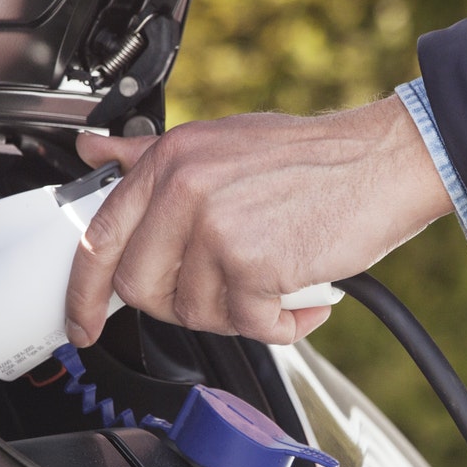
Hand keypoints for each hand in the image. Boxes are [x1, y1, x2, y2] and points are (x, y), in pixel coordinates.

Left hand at [66, 97, 452, 345]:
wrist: (385, 160)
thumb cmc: (312, 157)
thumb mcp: (218, 141)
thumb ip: (153, 157)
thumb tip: (93, 151)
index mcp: (170, 159)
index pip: (98, 237)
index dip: (82, 294)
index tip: (82, 324)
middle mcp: (184, 188)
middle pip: (142, 288)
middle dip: (180, 307)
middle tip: (225, 296)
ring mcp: (216, 226)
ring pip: (197, 313)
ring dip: (240, 315)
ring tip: (277, 286)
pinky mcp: (254, 262)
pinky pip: (250, 325)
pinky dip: (283, 324)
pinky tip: (303, 298)